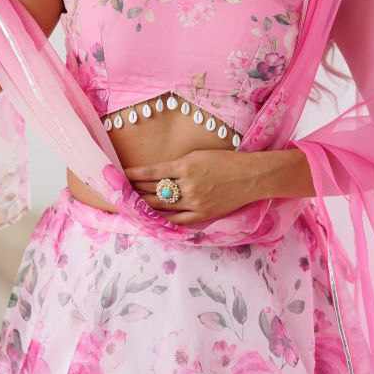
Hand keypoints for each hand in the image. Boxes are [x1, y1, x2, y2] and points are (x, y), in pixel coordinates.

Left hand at [122, 148, 260, 224]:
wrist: (250, 176)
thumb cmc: (226, 161)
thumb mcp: (199, 155)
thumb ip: (178, 165)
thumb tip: (158, 173)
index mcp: (185, 166)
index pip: (152, 172)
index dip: (134, 174)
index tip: (122, 174)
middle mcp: (188, 185)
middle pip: (154, 190)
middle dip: (136, 189)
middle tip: (123, 190)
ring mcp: (194, 202)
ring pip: (163, 205)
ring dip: (146, 204)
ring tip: (133, 203)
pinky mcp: (202, 214)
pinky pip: (177, 219)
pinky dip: (163, 218)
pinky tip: (153, 216)